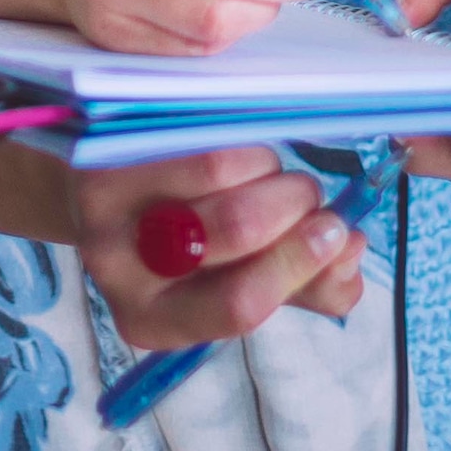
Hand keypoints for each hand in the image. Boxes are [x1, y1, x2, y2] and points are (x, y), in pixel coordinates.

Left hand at [82, 145, 365, 344]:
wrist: (106, 195)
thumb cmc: (184, 243)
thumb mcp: (238, 279)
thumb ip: (304, 283)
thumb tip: (349, 255)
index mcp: (154, 321)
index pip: (240, 305)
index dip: (298, 264)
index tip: (337, 231)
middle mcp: (117, 270)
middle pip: (236, 227)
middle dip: (294, 204)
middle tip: (307, 197)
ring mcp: (102, 206)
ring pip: (219, 169)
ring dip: (268, 167)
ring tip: (267, 173)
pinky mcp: (103, 148)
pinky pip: (194, 129)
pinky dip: (236, 135)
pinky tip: (236, 145)